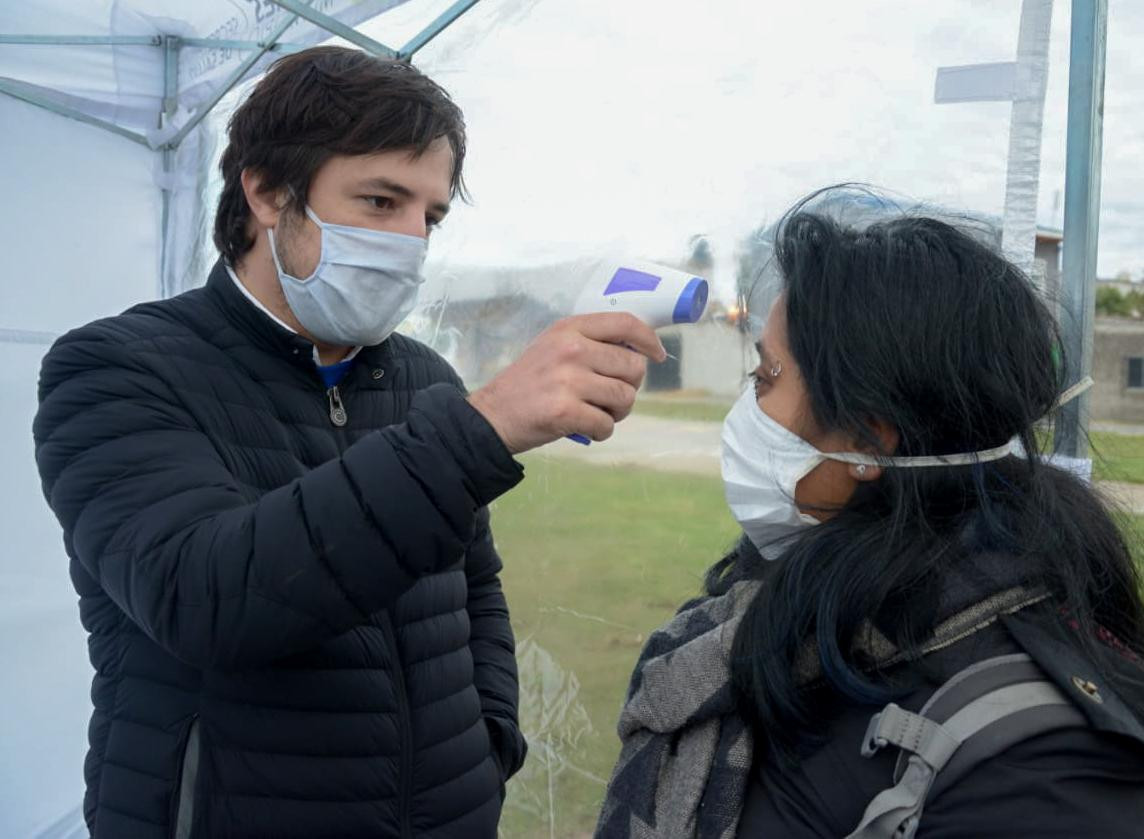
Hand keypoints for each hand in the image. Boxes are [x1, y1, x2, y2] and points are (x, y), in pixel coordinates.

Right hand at [468, 313, 666, 453]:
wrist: (492, 416)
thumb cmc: (528, 385)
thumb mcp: (553, 347)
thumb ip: (590, 343)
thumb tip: (638, 354)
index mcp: (570, 329)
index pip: (626, 323)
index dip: (649, 340)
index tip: (656, 355)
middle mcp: (571, 349)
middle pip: (633, 367)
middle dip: (629, 387)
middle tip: (609, 398)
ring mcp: (568, 380)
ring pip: (625, 397)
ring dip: (616, 412)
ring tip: (595, 414)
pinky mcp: (565, 411)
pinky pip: (607, 424)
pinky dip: (602, 431)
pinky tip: (585, 429)